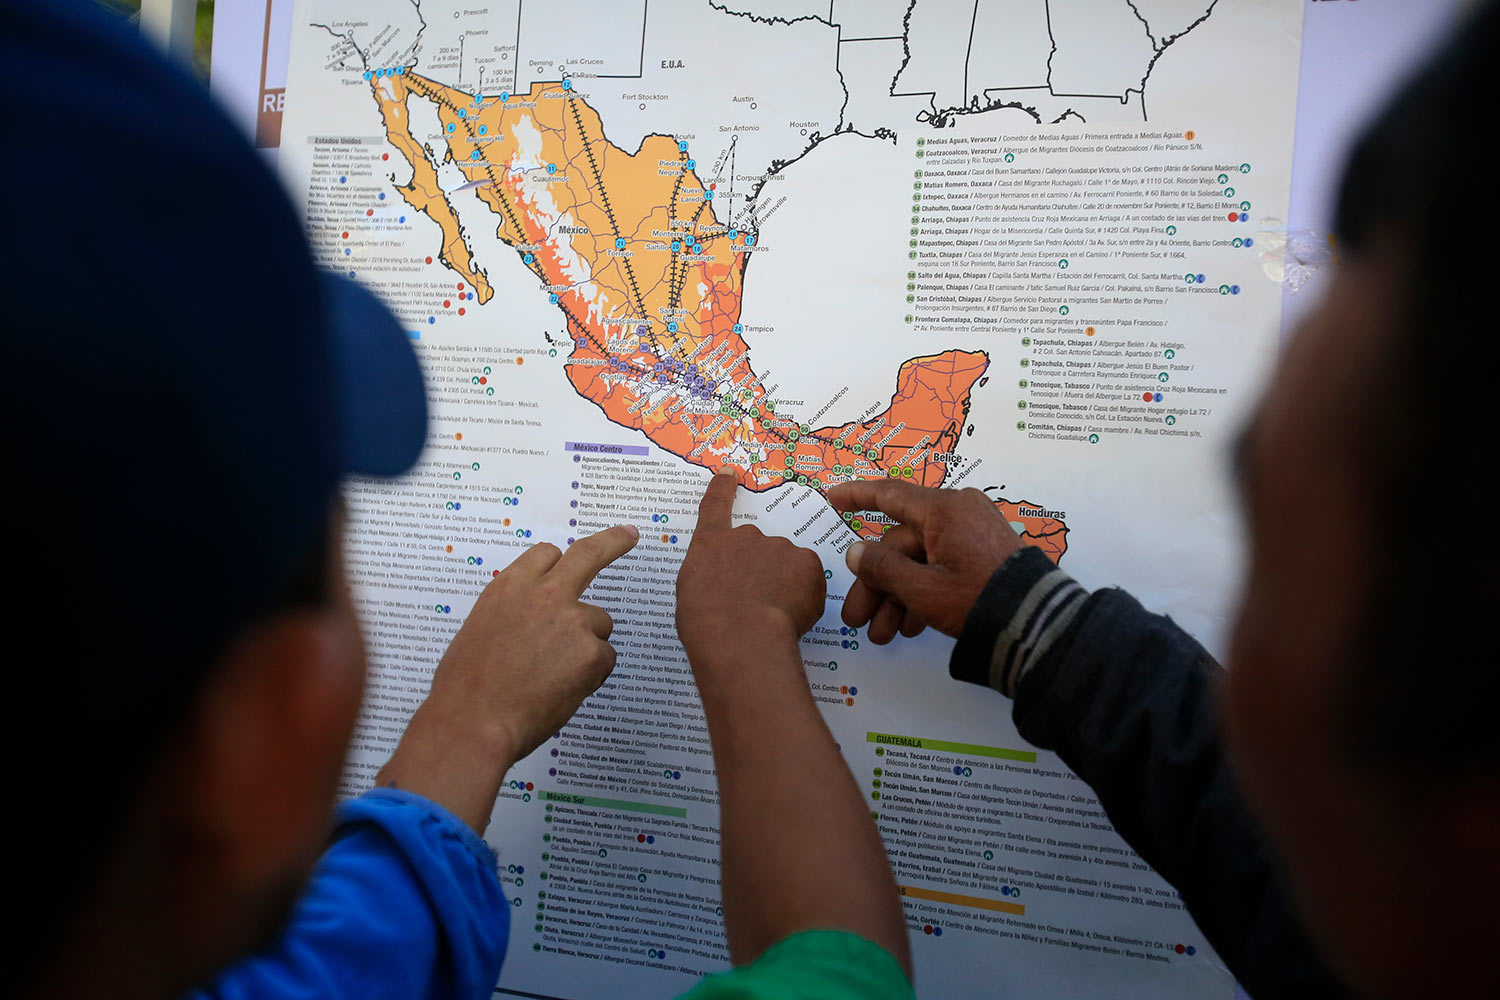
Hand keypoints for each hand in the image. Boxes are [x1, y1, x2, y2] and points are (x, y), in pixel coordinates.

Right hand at [378, 524, 638, 830]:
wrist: (472, 723)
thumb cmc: (465, 688)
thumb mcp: (479, 631)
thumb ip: (512, 614)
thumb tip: (530, 623)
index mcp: (510, 587)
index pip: (546, 555)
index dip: (560, 563)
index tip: (574, 554)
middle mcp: (544, 594)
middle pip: (589, 555)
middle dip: (613, 541)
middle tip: (629, 534)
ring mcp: (572, 620)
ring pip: (599, 624)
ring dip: (586, 646)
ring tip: (551, 677)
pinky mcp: (591, 652)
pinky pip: (604, 659)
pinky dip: (591, 676)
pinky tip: (562, 691)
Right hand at [676, 472, 825, 665]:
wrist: (738, 633)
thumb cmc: (706, 623)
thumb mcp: (692, 596)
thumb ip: (711, 579)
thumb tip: (727, 585)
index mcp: (711, 544)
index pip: (715, 507)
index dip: (722, 488)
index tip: (729, 473)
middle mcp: (746, 537)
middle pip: (759, 550)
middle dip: (761, 572)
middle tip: (755, 604)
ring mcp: (779, 546)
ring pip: (787, 566)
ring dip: (784, 585)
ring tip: (772, 615)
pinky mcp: (807, 562)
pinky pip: (809, 579)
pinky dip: (804, 595)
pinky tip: (790, 615)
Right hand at [826, 481, 1021, 642]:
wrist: (1037, 625)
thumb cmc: (978, 599)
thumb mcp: (922, 589)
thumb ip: (882, 568)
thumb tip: (856, 552)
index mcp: (943, 510)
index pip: (889, 495)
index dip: (857, 497)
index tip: (832, 497)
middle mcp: (957, 516)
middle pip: (900, 545)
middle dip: (876, 585)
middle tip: (857, 618)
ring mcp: (971, 536)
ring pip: (919, 562)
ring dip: (897, 597)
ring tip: (883, 635)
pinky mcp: (982, 557)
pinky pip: (941, 568)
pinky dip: (922, 594)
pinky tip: (909, 627)